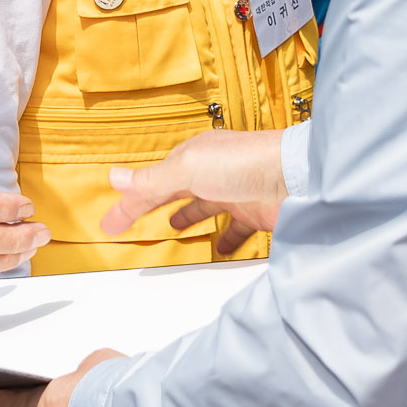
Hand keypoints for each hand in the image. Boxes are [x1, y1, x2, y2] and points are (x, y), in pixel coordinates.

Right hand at [100, 129, 288, 251]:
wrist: (296, 179)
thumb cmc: (246, 163)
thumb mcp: (188, 169)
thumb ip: (152, 179)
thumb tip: (115, 178)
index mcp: (192, 159)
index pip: (151, 183)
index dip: (129, 203)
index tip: (110, 224)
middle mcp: (212, 173)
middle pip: (174, 193)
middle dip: (153, 205)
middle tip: (133, 220)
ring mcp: (234, 192)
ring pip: (204, 206)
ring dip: (188, 215)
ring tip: (175, 228)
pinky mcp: (254, 212)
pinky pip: (235, 228)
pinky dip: (226, 238)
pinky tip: (221, 248)